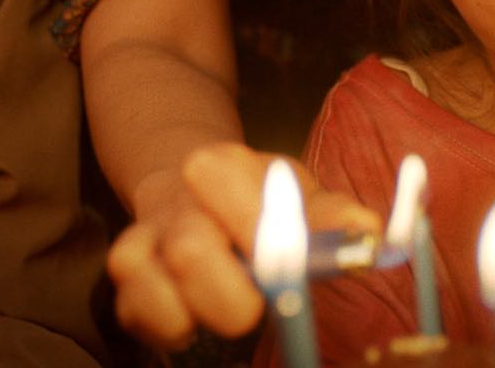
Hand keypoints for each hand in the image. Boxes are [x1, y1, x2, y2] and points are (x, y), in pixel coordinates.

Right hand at [106, 142, 381, 354]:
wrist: (190, 190)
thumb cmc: (259, 199)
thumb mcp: (302, 193)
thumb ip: (334, 213)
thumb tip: (367, 232)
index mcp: (219, 166)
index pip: (224, 186)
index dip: (258, 232)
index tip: (292, 265)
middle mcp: (174, 201)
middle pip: (188, 251)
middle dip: (229, 296)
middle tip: (256, 308)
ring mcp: (142, 239)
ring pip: (147, 285)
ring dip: (193, 313)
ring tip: (223, 309)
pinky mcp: (127, 281)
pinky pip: (134, 313)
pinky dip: (168, 327)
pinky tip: (195, 319)